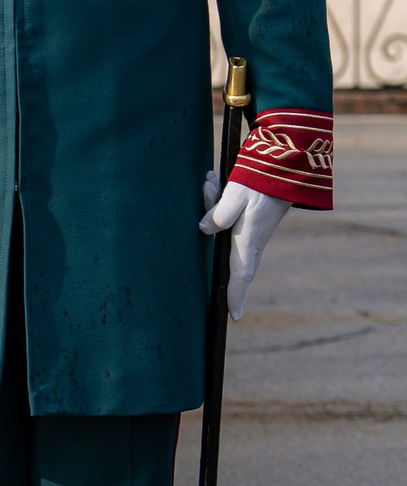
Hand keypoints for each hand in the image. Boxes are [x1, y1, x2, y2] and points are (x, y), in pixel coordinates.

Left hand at [200, 172, 290, 321]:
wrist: (281, 169)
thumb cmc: (258, 184)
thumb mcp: (236, 197)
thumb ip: (218, 215)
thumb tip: (204, 229)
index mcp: (247, 241)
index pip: (240, 275)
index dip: (236, 295)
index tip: (235, 316)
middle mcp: (249, 241)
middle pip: (225, 254)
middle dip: (210, 234)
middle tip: (209, 206)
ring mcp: (249, 232)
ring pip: (218, 228)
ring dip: (210, 202)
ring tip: (210, 180)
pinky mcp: (247, 221)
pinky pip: (223, 215)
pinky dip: (215, 198)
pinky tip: (211, 178)